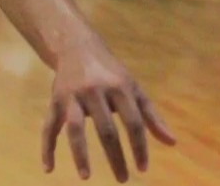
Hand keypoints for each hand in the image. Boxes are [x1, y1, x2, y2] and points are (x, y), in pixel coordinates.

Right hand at [45, 32, 174, 180]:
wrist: (78, 48)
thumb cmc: (112, 74)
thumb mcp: (134, 89)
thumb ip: (152, 116)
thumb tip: (172, 143)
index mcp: (120, 88)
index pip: (133, 122)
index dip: (139, 146)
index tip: (142, 169)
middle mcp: (96, 91)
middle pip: (106, 129)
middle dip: (115, 156)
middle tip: (123, 179)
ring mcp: (73, 96)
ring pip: (75, 128)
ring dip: (80, 154)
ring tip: (86, 177)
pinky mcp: (55, 101)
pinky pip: (48, 126)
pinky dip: (46, 148)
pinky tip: (48, 168)